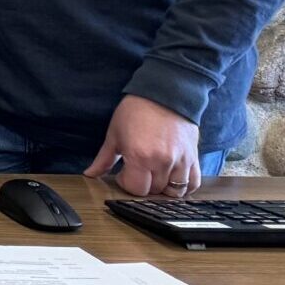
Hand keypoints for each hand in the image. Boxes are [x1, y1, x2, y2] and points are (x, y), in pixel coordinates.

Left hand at [84, 94, 202, 196]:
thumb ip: (103, 159)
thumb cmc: (137, 111)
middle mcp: (163, 161)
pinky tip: (173, 179)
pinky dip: (185, 187)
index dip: (127, 184)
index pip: (136, 189)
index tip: (124, 174)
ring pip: (175, 191)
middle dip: (143, 184)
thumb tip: (90, 174)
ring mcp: (181, 160)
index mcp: (140, 156)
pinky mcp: (194, 157)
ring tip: (155, 175)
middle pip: (154, 191)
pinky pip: (194, 183)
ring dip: (163, 188)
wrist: (164, 93)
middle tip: (138, 171)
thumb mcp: (114, 134)